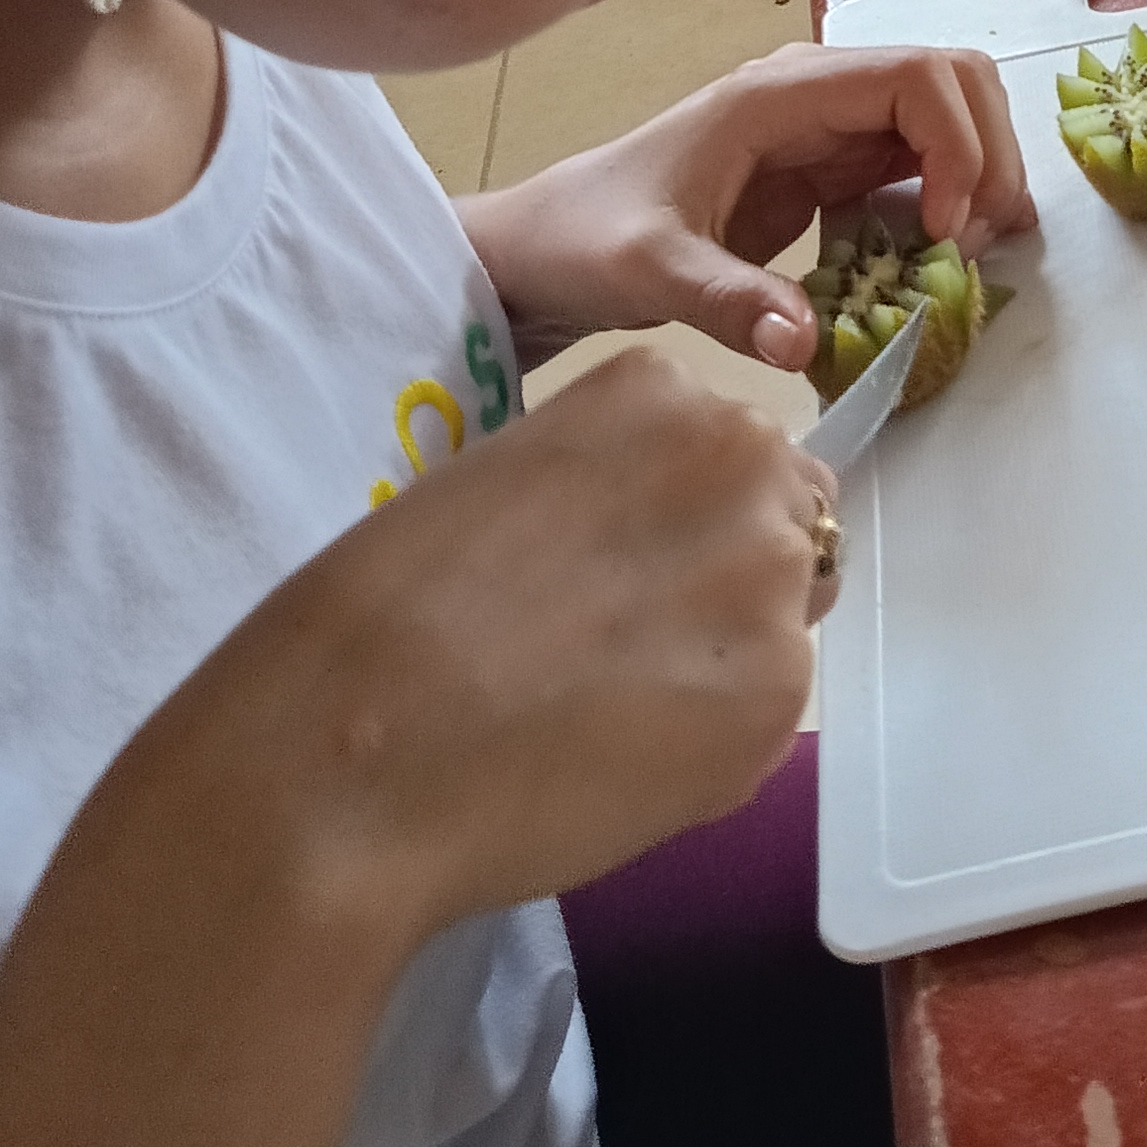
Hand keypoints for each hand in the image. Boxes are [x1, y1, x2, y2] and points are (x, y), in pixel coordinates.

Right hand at [182, 342, 839, 943]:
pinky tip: (619, 756)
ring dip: (727, 655)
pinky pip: (767, 711)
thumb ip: (614, 484)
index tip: (625, 572)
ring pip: (787, 617)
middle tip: (628, 643)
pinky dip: (713, 737)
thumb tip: (659, 546)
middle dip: (729, 573)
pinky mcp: (778, 694)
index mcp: (662, 390)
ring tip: (613, 706)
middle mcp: (740, 461)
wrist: (358, 745)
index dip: (685, 521)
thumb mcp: (512, 476)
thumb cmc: (391, 608)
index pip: (736, 451)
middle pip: (786, 520)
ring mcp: (769, 578)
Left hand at [461, 42, 1034, 375]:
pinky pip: (918, 164)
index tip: (944, 229)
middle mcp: (814, 94)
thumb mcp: (647, 272)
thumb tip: (803, 344)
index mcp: (777, 93)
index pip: (913, 76)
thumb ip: (726, 301)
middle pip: (950, 79)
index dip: (955, 144)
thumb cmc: (585, 241)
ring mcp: (826, 129)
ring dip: (979, 173)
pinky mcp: (828, 170)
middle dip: (987, 153)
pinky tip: (945, 257)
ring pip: (946, 116)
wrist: (542, 249)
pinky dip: (951, 199)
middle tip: (974, 244)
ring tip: (965, 254)